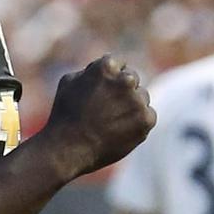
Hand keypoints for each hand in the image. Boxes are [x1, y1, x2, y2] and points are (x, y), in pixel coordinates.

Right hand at [38, 55, 155, 175]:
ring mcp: (137, 100)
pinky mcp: (146, 119)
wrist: (69, 149)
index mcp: (107, 65)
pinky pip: (149, 115)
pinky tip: (120, 131)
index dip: (109, 80)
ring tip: (111, 122)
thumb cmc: (64, 115)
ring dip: (132, 106)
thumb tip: (104, 67)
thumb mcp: (69, 81)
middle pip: (133, 79)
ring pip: (142, 98)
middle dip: (123, 90)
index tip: (101, 93)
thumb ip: (90, 70)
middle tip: (107, 109)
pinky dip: (138, 123)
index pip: (119, 65)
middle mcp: (126, 80)